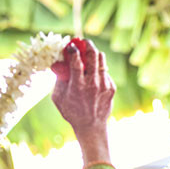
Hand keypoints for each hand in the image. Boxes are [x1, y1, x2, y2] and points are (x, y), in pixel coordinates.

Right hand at [51, 38, 114, 158]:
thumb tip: (59, 61)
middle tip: (83, 42)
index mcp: (78, 86)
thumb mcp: (58, 97)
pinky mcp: (111, 87)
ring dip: (94, 54)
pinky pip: (105, 72)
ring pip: (101, 60)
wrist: (91, 127)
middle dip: (87, 45)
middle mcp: (93, 84)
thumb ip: (59, 79)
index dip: (73, 49)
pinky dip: (98, 70)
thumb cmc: (71, 111)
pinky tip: (93, 76)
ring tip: (88, 56)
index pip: (76, 60)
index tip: (70, 46)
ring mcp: (104, 85)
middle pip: (92, 55)